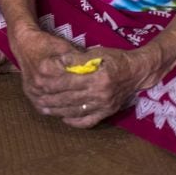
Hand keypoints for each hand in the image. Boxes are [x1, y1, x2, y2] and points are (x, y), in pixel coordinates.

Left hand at [9, 25, 153, 128]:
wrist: (137, 72)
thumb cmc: (116, 59)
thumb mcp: (97, 53)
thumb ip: (77, 59)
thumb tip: (58, 61)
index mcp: (98, 78)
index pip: (69, 83)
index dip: (52, 84)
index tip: (39, 83)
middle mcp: (101, 94)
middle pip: (70, 99)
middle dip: (51, 100)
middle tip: (37, 100)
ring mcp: (105, 106)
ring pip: (77, 111)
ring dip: (59, 112)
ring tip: (45, 110)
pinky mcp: (108, 112)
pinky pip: (89, 121)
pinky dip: (75, 121)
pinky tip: (64, 118)